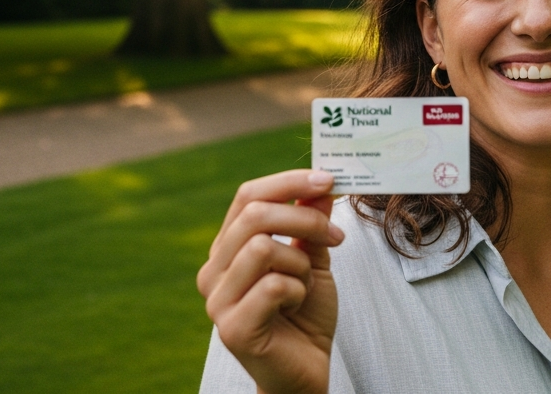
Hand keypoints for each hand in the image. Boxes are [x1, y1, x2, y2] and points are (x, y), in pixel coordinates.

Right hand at [197, 169, 344, 393]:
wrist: (305, 371)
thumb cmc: (305, 316)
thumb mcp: (314, 259)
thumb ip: (312, 223)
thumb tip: (320, 183)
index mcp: (228, 249)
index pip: (247, 196)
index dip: (288, 182)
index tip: (328, 179)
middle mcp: (213, 271)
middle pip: (255, 215)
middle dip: (305, 219)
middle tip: (336, 237)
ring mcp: (217, 300)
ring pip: (264, 248)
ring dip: (301, 263)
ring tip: (305, 284)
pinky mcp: (232, 328)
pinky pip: (273, 286)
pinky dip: (298, 291)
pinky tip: (296, 307)